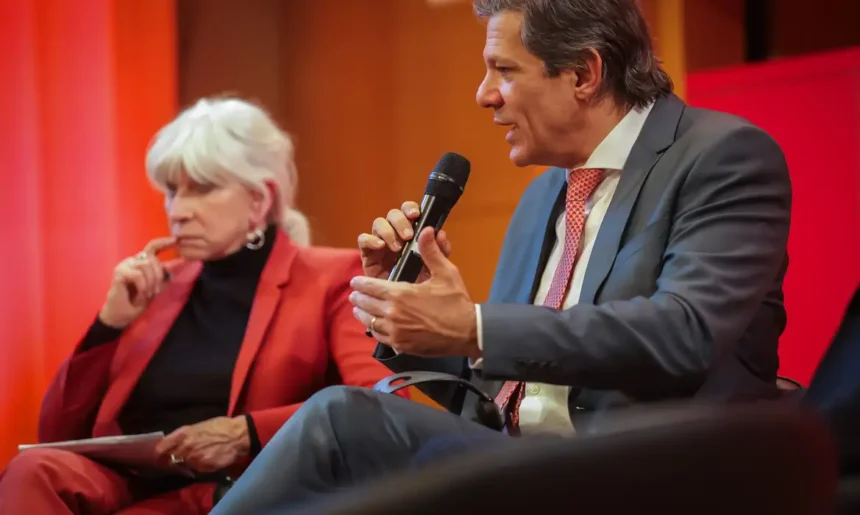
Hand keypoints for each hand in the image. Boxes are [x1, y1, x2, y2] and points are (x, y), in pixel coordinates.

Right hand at [98, 237, 176, 328]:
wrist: (123, 315)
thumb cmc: (139, 301)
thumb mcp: (157, 286)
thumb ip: (164, 274)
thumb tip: (179, 262)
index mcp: (142, 262)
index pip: (153, 246)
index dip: (165, 242)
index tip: (176, 240)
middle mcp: (133, 260)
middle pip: (152, 258)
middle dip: (158, 276)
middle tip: (156, 291)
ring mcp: (124, 265)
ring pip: (146, 265)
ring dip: (150, 282)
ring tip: (147, 294)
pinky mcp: (119, 273)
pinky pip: (138, 274)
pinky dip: (143, 286)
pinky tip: (140, 295)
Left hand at [155, 416, 249, 473]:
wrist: (237, 435)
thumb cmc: (219, 426)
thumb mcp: (199, 426)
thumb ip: (184, 435)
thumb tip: (172, 443)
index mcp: (183, 434)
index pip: (161, 448)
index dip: (160, 453)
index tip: (160, 455)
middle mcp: (185, 447)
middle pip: (171, 459)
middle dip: (175, 458)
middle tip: (182, 456)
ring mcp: (194, 458)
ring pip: (185, 464)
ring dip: (189, 462)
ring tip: (200, 455)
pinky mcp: (203, 467)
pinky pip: (197, 469)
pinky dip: (200, 466)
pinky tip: (208, 459)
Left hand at [350, 227, 479, 358]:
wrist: (467, 333)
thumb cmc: (456, 302)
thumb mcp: (445, 273)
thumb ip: (431, 252)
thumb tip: (425, 230)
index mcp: (400, 294)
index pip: (370, 286)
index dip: (360, 283)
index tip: (355, 281)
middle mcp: (392, 313)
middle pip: (365, 304)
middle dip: (358, 297)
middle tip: (355, 294)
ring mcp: (395, 331)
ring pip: (368, 321)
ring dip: (362, 313)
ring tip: (358, 309)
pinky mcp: (400, 345)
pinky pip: (379, 336)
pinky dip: (373, 329)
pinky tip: (373, 325)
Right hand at [357, 201, 451, 281]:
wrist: (409, 310)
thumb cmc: (424, 288)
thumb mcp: (437, 271)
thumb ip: (439, 252)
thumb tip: (440, 234)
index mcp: (413, 234)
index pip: (410, 213)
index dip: (411, 209)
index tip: (417, 215)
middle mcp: (396, 236)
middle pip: (393, 215)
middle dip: (400, 222)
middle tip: (408, 236)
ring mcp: (381, 245)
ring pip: (379, 224)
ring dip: (388, 231)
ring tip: (397, 246)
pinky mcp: (369, 256)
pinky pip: (364, 240)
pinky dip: (371, 239)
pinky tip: (380, 246)